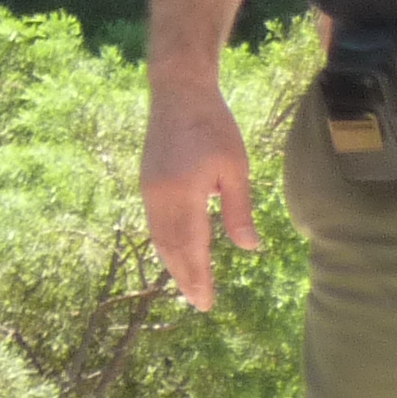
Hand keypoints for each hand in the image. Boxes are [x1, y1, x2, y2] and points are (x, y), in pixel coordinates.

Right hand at [140, 75, 261, 311]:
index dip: (198, 277)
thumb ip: (238, 211)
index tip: (206, 302)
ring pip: (159, 238)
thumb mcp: (235, 169)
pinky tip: (178, 253)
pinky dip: (166, 244)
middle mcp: (158, 199)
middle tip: (199, 303)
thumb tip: (249, 248)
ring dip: (173, 264)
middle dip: (184, 277)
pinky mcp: (147, 184)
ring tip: (189, 284)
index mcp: (182, 196)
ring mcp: (148, 191)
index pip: (191, 248)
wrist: (179, 95)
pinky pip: (155, 224)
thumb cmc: (215, 127)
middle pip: (170, 249)